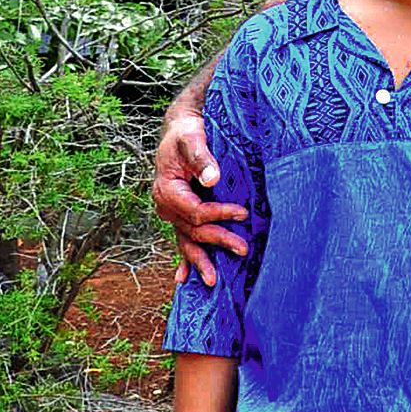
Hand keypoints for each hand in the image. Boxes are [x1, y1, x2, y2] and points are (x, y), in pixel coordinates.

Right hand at [153, 109, 246, 287]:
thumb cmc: (187, 133)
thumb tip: (213, 179)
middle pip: (194, 230)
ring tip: (213, 281)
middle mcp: (166, 206)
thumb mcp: (193, 138)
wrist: (179, 131)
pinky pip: (183, 239)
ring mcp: (173, 213)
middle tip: (244, 249)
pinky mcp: (181, 214)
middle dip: (218, 241)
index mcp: (167, 190)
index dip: (219, 214)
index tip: (243, 212)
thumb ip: (202, 158)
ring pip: (187, 241)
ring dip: (200, 260)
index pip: (195, 211)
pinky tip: (184, 278)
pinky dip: (184, 259)